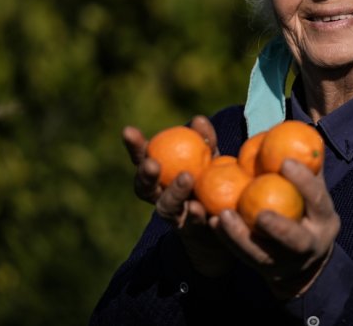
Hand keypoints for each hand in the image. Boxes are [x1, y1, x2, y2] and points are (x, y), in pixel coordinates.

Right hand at [122, 115, 234, 276]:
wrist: (225, 222)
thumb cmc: (210, 182)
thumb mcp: (210, 158)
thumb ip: (204, 141)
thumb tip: (198, 120)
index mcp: (160, 176)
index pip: (142, 159)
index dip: (134, 147)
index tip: (128, 131)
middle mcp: (160, 197)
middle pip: (144, 188)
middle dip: (145, 175)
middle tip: (151, 163)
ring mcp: (175, 216)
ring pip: (166, 208)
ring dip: (174, 193)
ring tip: (186, 178)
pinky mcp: (192, 232)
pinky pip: (193, 224)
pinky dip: (197, 215)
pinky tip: (202, 208)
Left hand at [211, 158, 340, 298]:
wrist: (305, 261)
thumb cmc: (307, 210)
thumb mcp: (314, 192)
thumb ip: (309, 167)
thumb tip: (305, 130)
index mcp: (325, 219)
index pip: (317, 200)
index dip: (304, 181)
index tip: (284, 161)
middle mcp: (310, 245)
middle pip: (296, 240)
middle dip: (279, 227)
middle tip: (259, 211)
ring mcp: (287, 262)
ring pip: (263, 254)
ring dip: (241, 235)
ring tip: (222, 215)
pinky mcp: (265, 270)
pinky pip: (244, 256)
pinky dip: (228, 239)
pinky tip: (212, 221)